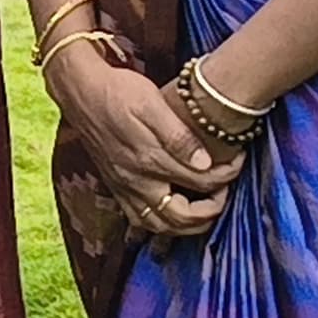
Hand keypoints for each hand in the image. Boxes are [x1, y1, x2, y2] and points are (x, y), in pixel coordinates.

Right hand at [47, 49, 242, 242]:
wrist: (79, 91)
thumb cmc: (118, 91)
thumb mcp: (152, 103)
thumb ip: (178, 137)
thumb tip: (204, 163)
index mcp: (150, 159)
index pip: (202, 182)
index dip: (227, 175)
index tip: (238, 160)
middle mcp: (136, 180)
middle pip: (181, 217)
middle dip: (210, 211)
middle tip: (224, 191)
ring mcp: (123, 186)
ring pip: (158, 226)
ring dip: (186, 225)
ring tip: (204, 207)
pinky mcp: (115, 185)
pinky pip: (139, 219)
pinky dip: (160, 223)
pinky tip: (172, 211)